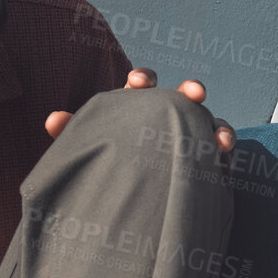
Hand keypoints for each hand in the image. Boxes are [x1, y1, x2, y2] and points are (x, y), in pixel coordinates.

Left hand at [44, 68, 235, 151]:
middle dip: (190, 90)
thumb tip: (52, 119)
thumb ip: (73, 133)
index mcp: (138, 107)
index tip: (138, 82)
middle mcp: (168, 114)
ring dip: (217, 124)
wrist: (130, 199)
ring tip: (220, 138)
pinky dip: (224, 144)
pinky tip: (224, 153)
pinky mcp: (206, 152)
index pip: (142, 84)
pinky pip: (221, 144)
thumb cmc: (108, 163)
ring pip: (208, 119)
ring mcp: (190, 131)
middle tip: (195, 92)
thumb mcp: (90, 147)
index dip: (142, 78)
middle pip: (182, 95)